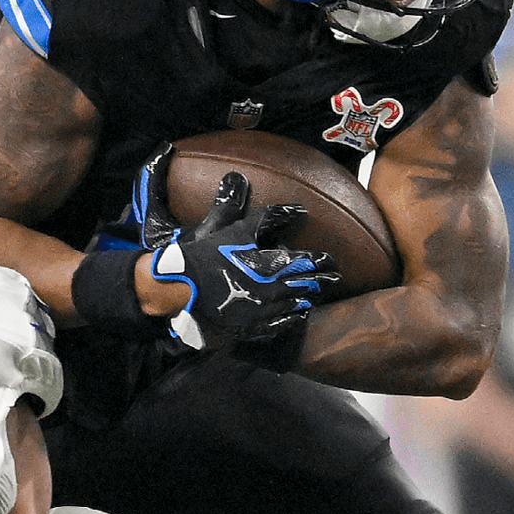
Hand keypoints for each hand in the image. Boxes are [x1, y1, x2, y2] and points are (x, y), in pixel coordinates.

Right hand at [136, 148, 337, 348]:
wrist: (179, 287)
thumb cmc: (203, 256)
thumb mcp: (229, 228)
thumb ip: (252, 211)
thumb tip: (256, 187)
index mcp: (268, 264)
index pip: (306, 261)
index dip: (321, 260)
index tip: (331, 259)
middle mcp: (269, 289)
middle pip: (306, 284)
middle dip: (323, 279)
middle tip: (335, 276)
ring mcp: (261, 311)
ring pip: (295, 305)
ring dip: (309, 297)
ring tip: (318, 294)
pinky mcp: (249, 326)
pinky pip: (279, 324)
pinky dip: (292, 318)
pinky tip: (298, 314)